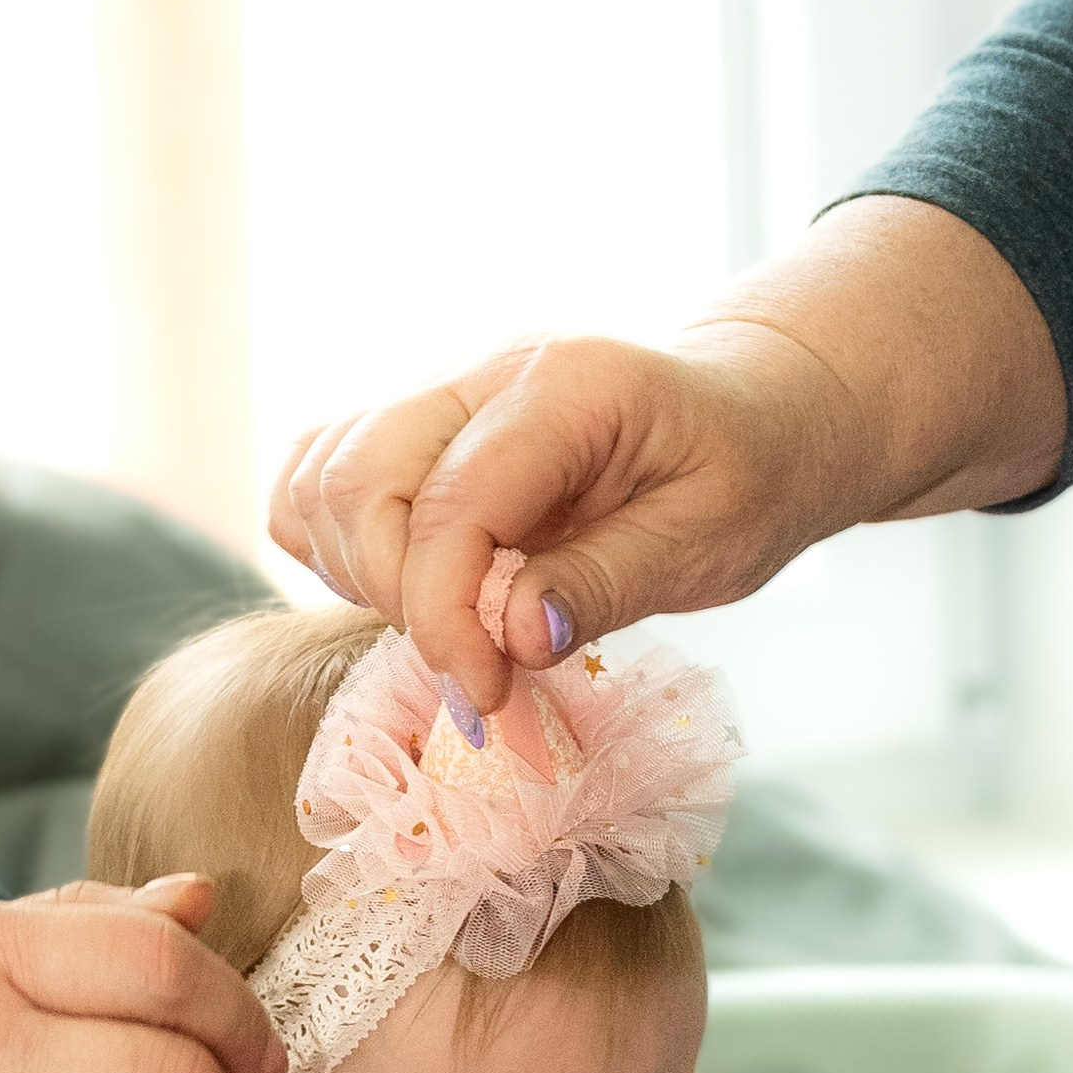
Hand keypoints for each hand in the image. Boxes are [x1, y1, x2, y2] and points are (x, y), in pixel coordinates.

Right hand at [271, 329, 861, 715]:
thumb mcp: (710, 542)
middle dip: (402, 601)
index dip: (445, 619)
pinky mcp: (414, 433)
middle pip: (359, 483)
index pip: (450, 504)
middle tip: (477, 667)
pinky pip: (320, 480)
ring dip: (363, 578)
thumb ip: (607, 582)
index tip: (486, 696)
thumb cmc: (745, 476)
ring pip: (323, 480)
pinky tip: (414, 591)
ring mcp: (440, 397)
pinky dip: (339, 550)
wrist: (752, 418)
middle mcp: (483, 375)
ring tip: (452, 627)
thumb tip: (511, 636)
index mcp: (565, 388)